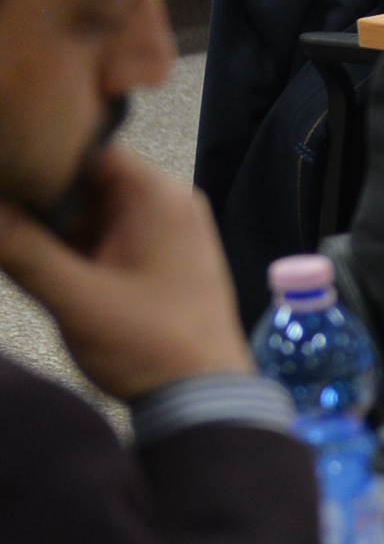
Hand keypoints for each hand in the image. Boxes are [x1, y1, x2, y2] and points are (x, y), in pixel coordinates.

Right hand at [0, 144, 252, 400]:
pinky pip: (98, 235)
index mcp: (156, 194)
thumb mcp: (75, 297)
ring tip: (11, 240)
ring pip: (85, 208)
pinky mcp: (151, 257)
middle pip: (81, 177)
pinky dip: (64, 244)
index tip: (0, 170)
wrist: (203, 397)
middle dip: (32, 194)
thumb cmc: (149, 345)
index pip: (85, 146)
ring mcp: (160, 229)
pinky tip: (28, 257)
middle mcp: (164, 201)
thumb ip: (21, 250)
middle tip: (1, 218)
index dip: (35, 153)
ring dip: (44, 223)